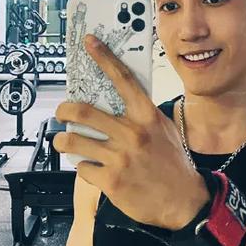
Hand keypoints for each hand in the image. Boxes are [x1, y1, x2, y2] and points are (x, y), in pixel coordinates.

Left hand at [53, 35, 210, 229]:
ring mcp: (120, 158)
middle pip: (83, 112)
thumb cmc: (173, 164)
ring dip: (63, 140)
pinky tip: (89, 167)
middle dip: (64, 110)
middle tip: (61, 112)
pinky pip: (82, 167)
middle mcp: (132, 134)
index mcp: (147, 116)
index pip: (122, 79)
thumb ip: (142, 114)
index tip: (89, 43)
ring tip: (63, 140)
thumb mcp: (164, 130)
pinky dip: (82, 166)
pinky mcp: (111, 181)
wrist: (184, 202)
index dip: (104, 57)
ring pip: (74, 141)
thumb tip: (118, 99)